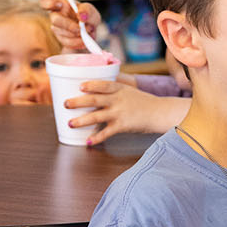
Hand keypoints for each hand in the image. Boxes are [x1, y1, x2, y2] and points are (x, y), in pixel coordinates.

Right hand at [41, 0, 100, 52]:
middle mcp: (56, 16)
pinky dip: (77, 42)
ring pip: (62, 32)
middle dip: (69, 25)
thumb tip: (82, 15)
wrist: (90, 34)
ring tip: (88, 32)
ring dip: (77, 34)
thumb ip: (87, 10)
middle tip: (80, 28)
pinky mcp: (61, 39)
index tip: (60, 4)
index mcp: (60, 4)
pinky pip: (67, 42)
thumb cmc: (87, 18)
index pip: (46, 2)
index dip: (49, 3)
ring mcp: (57, 29)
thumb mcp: (90, 10)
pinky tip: (84, 40)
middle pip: (55, 19)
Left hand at [64, 78, 184, 143]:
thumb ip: (114, 92)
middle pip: (94, 99)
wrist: (160, 113)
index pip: (103, 84)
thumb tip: (94, 95)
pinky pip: (106, 133)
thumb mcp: (129, 91)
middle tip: (66, 104)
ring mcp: (120, 113)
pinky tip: (87, 142)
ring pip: (96, 116)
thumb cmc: (143, 102)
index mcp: (120, 89)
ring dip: (82, 120)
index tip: (79, 86)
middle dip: (78, 102)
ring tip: (70, 123)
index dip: (90, 85)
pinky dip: (96, 138)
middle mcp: (118, 99)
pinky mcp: (122, 126)